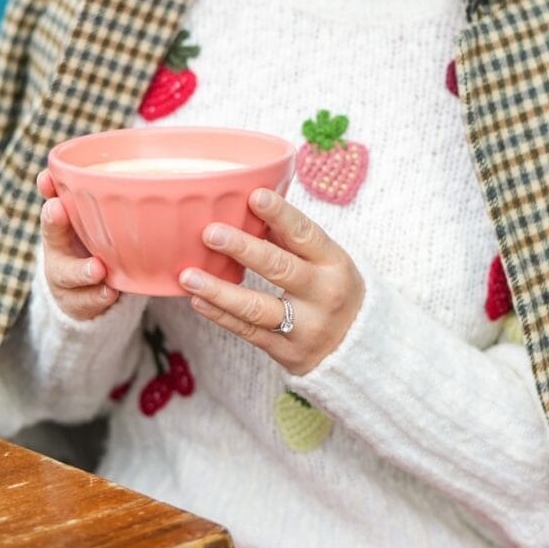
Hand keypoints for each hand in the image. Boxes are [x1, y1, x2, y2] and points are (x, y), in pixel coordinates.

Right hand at [36, 168, 122, 323]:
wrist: (82, 293)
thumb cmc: (91, 245)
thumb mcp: (90, 223)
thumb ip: (95, 198)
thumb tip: (114, 159)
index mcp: (61, 228)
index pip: (52, 208)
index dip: (50, 192)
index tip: (48, 185)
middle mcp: (57, 252)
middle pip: (52, 238)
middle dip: (54, 223)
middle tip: (58, 209)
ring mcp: (66, 280)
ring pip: (69, 276)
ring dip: (82, 270)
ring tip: (97, 268)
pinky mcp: (80, 304)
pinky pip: (88, 302)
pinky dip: (99, 297)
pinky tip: (111, 292)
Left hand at [178, 188, 363, 377]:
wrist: (359, 348)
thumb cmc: (332, 289)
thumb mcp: (326, 261)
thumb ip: (290, 237)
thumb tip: (248, 204)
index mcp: (334, 263)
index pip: (305, 234)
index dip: (281, 215)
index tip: (255, 196)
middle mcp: (323, 294)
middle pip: (280, 268)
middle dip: (243, 249)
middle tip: (210, 233)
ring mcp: (306, 326)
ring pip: (257, 307)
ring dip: (219, 290)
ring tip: (189, 276)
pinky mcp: (287, 351)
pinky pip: (248, 332)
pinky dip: (220, 316)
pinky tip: (198, 300)